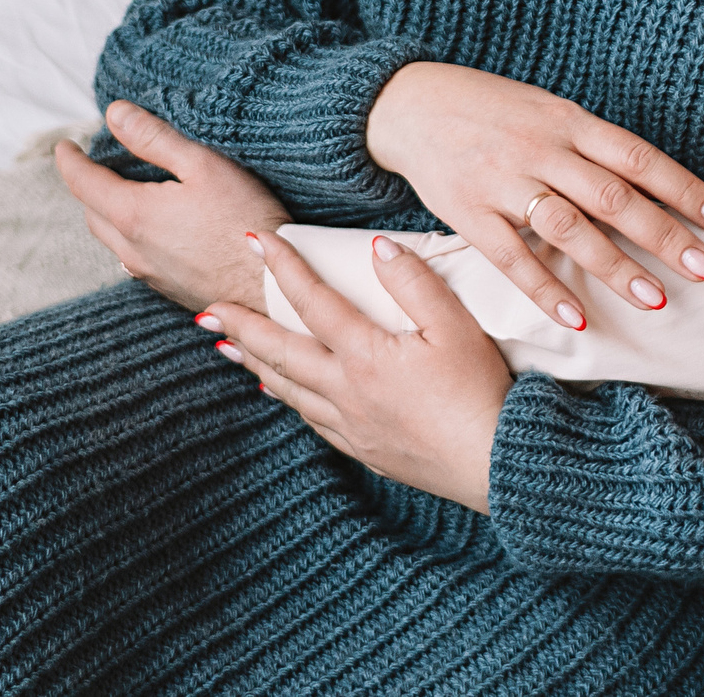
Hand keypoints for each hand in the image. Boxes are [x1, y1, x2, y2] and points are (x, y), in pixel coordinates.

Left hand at [57, 101, 291, 309]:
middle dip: (88, 186)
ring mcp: (149, 274)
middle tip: (97, 164)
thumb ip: (154, 138)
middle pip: (92, 213)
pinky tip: (157, 228)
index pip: (83, 183)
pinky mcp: (169, 289)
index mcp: (134, 215)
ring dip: (108, 213)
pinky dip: (131, 236)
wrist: (272, 286)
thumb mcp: (202, 165)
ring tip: (124, 191)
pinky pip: (134, 259)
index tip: (64, 146)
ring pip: (112, 240)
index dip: (70, 160)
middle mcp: (132, 250)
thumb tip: (115, 114)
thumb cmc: (245, 220)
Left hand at [210, 230, 507, 514]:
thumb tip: (376, 247)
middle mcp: (346, 390)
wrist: (494, 463)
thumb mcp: (456, 326)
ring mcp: (351, 424)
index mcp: (365, 355)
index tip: (258, 240)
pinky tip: (283, 394)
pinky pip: (312, 420)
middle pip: (281, 352)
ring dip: (255, 364)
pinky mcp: (364, 449)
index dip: (284, 267)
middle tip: (209, 310)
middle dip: (242, 327)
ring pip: (288, 390)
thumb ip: (414, 283)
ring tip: (229, 349)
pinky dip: (288, 400)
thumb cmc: (480, 391)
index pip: (313, 301)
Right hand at [368, 62, 703, 328]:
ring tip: (656, 299)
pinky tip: (577, 316)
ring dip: (616, 267)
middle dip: (666, 236)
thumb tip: (652, 186)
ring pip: (570, 229)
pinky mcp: (469, 213)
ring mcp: (504, 181)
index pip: (639, 158)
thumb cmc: (492, 110)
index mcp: (569, 121)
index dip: (685, 189)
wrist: (410, 103)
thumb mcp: (547, 111)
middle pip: (614, 197)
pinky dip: (546, 290)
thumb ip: (591, 147)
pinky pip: (512, 258)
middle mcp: (543, 149)